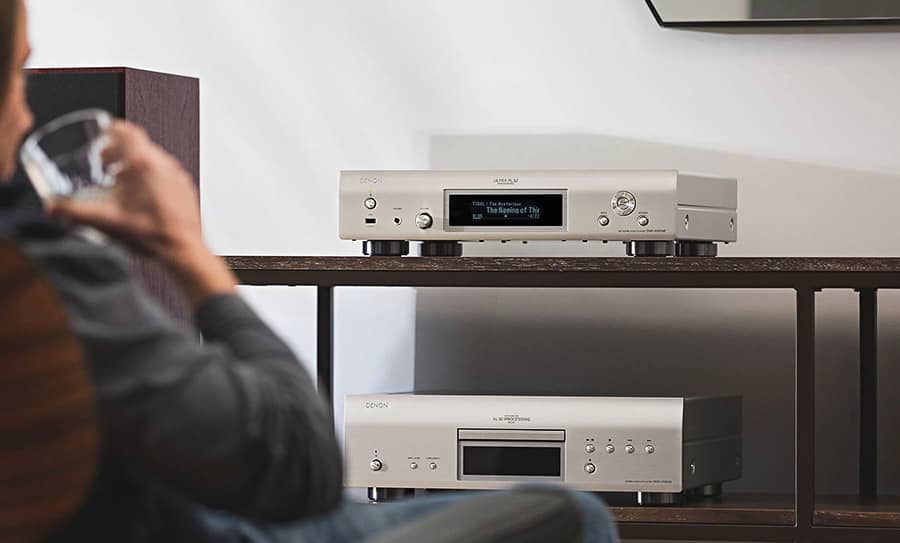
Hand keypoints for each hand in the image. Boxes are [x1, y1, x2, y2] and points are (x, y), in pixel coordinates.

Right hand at [47, 121, 234, 305]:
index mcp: (143, 164)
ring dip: (135, 164)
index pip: (127, 131)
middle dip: (119, 151)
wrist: (182, 250)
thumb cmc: (151, 234)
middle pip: (139, 145)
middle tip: (105, 162)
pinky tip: (142, 197)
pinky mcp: (186, 189)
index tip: (102, 134)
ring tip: (121, 181)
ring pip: (154, 159)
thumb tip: (54, 208)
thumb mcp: (105, 221)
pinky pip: (167, 173)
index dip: (111, 129)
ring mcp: (178, 176)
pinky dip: (152, 177)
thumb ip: (74, 212)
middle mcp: (164, 165)